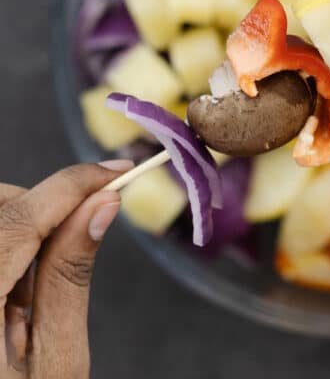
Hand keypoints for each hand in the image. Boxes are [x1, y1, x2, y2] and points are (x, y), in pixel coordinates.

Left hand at [1, 160, 131, 377]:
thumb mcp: (55, 364)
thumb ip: (71, 276)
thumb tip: (101, 206)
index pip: (19, 219)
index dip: (73, 184)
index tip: (118, 171)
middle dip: (39, 204)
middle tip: (75, 240)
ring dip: (20, 227)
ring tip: (32, 292)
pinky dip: (5, 248)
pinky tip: (10, 294)